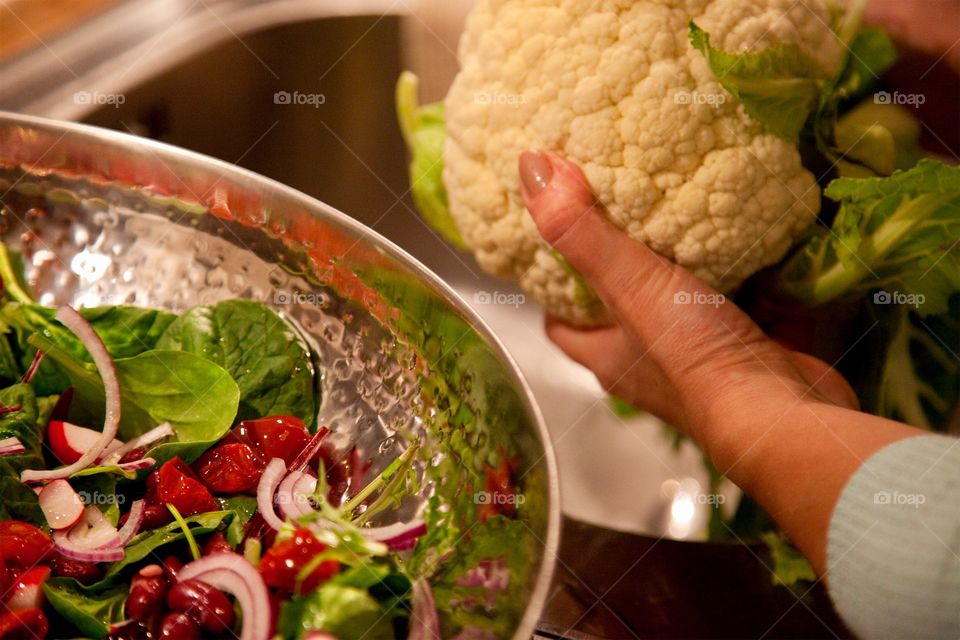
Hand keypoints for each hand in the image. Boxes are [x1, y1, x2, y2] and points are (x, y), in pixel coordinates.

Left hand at [518, 150, 922, 574]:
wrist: (782, 414)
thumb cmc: (694, 355)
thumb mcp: (628, 283)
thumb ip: (581, 231)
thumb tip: (530, 166)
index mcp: (606, 356)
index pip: (561, 323)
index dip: (553, 288)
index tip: (560, 242)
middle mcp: (647, 366)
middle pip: (620, 313)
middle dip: (622, 271)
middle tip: (625, 214)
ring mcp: (701, 363)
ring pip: (681, 309)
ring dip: (683, 271)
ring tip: (682, 215)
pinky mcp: (751, 354)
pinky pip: (741, 307)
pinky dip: (744, 278)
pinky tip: (749, 239)